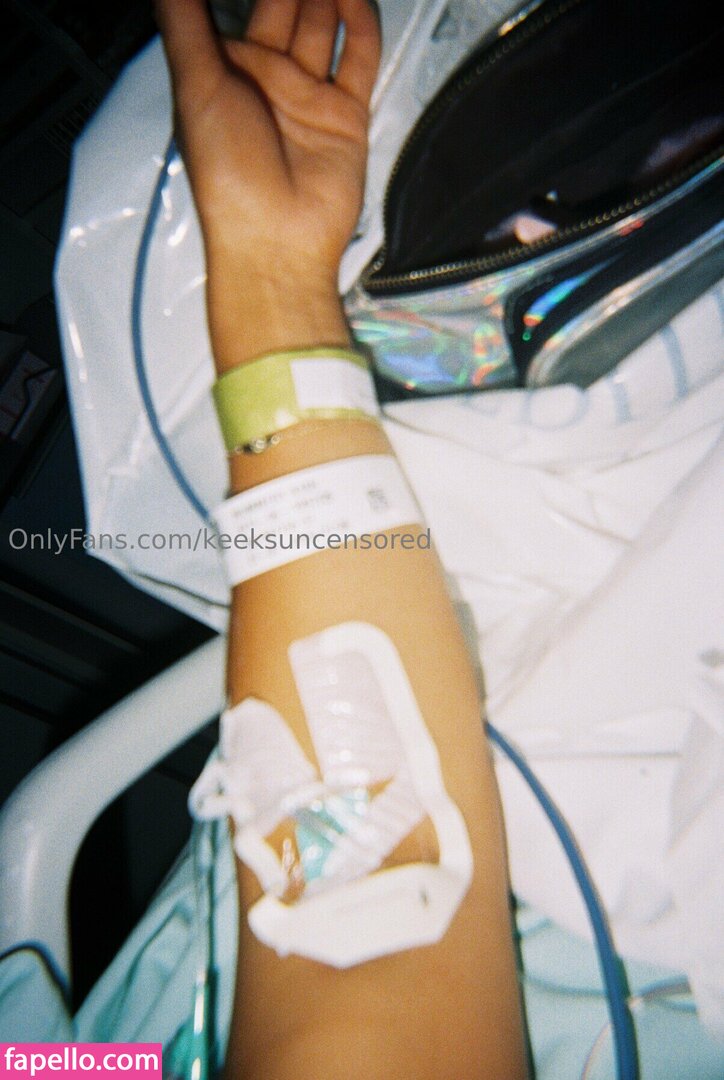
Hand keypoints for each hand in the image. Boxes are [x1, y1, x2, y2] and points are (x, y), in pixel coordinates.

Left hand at [155, 0, 380, 289]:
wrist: (278, 241)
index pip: (235, 6)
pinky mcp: (347, 114)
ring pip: (322, 24)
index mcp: (225, 73)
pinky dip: (360, 24)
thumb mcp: (195, 88)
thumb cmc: (228, 173)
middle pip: (284, 7)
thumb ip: (184, 23)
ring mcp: (309, 95)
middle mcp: (268, 79)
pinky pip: (358, 58)